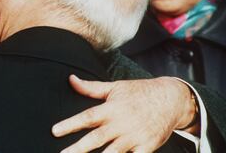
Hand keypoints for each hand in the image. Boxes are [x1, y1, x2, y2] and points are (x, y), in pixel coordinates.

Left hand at [52, 75, 196, 152]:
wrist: (170, 99)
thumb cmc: (139, 92)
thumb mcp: (115, 87)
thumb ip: (91, 87)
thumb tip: (71, 79)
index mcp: (112, 109)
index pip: (87, 117)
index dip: (70, 124)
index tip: (55, 131)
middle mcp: (121, 124)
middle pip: (96, 139)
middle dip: (78, 149)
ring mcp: (134, 137)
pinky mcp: (147, 148)